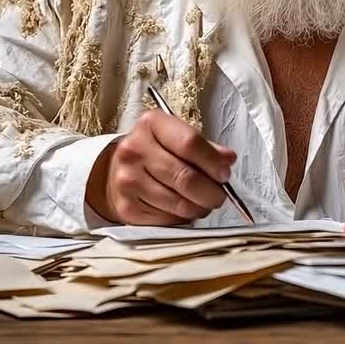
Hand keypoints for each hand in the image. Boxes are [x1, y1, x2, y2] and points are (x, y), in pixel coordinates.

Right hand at [85, 110, 236, 224]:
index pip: (189, 142)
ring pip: (180, 204)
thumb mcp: (176, 137)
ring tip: (202, 202)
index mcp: (151, 124)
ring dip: (199, 207)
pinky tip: (182, 208)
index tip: (225, 173)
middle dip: (212, 192)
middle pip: (186, 177)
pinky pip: (168, 220)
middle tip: (220, 195)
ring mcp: (128, 180)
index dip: (213, 161)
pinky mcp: (128, 207)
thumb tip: (228, 160)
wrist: (117, 171)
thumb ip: (205, 147)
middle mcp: (134, 150)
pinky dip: (183, 218)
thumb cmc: (154, 151)